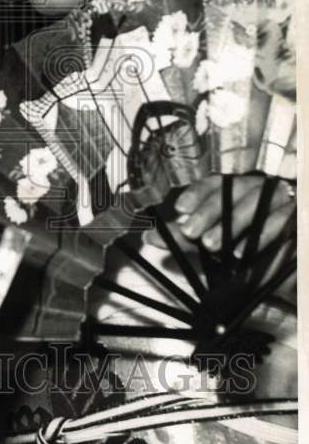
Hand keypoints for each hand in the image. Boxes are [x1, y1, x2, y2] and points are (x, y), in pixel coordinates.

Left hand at [143, 174, 295, 252]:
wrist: (282, 260)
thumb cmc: (242, 243)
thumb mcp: (211, 237)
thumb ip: (184, 237)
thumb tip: (149, 238)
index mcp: (232, 188)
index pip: (213, 183)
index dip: (196, 193)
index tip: (179, 208)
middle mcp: (253, 188)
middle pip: (230, 191)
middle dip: (209, 212)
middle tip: (191, 232)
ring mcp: (276, 199)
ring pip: (253, 204)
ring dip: (231, 225)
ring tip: (211, 245)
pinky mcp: (293, 215)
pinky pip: (278, 221)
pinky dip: (259, 237)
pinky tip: (241, 252)